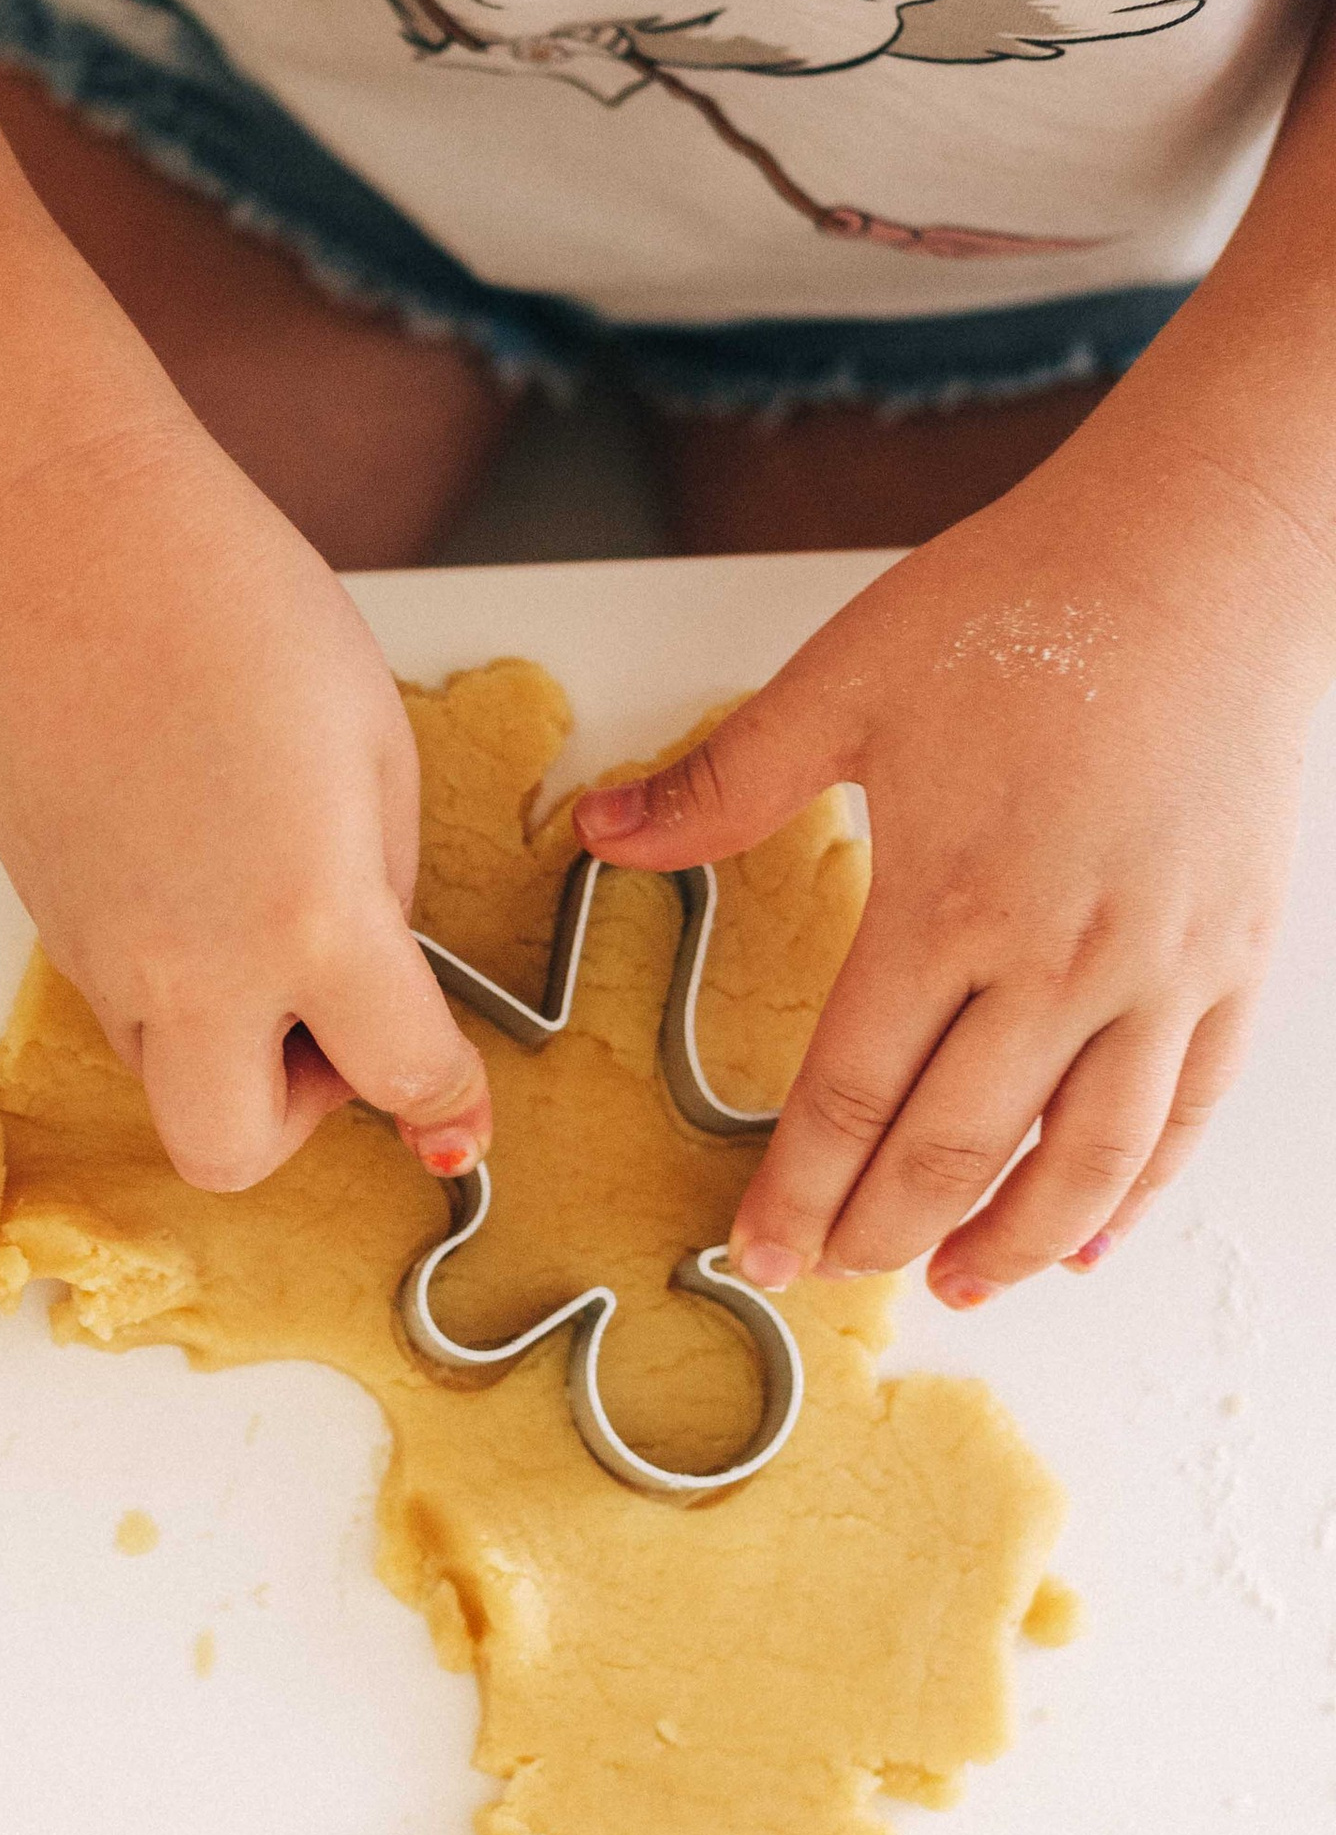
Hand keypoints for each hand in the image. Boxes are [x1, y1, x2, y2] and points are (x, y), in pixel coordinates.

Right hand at [0, 423, 490, 1193]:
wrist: (52, 547)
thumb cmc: (223, 605)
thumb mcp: (374, 740)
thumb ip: (384, 881)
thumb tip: (373, 957)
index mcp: (309, 919)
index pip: (401, 1076)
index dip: (450, 1102)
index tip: (460, 1107)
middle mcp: (192, 970)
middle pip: (236, 1153)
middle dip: (300, 1120)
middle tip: (331, 1024)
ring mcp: (102, 956)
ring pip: (168, 1085)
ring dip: (229, 1053)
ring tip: (259, 924)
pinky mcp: (48, 924)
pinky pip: (123, 1009)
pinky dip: (174, 989)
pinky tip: (196, 878)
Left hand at [572, 417, 1335, 1303]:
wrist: (1202, 552)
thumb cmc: (1030, 605)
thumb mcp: (847, 683)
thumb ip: (722, 784)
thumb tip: (601, 831)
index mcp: (948, 903)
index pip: (853, 1096)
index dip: (799, 1189)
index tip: (760, 1246)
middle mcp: (1060, 960)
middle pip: (956, 1149)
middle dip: (880, 1230)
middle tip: (828, 1271)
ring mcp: (1160, 973)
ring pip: (1083, 1161)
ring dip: (1009, 1241)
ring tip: (951, 1282)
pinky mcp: (1234, 961)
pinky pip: (1185, 1114)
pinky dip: (1135, 1193)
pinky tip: (1086, 1234)